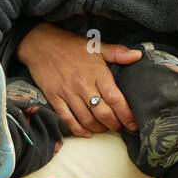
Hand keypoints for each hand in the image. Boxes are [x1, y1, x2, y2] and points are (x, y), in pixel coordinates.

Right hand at [16, 23, 140, 137]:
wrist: (40, 44)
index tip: (133, 123)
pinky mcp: (54, 98)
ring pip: (86, 119)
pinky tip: (87, 132)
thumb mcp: (96, 46)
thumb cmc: (70, 46)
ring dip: (98, 128)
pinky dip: (78, 130)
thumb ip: (118, 52)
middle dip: (114, 124)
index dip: (126, 114)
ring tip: (105, 128)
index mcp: (96, 72)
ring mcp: (67, 93)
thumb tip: (138, 56)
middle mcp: (82, 85)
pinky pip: (67, 119)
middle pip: (102, 113)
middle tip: (120, 127)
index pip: (115, 98)